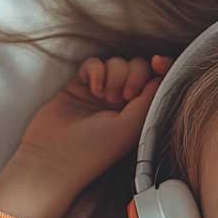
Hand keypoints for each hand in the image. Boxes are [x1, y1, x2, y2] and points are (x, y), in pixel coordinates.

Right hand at [15, 54, 175, 192]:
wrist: (56, 154)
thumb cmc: (97, 148)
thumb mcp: (133, 125)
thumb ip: (150, 97)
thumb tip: (162, 73)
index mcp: (141, 112)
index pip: (157, 80)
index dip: (161, 66)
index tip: (158, 63)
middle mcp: (124, 102)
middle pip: (138, 67)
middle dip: (133, 75)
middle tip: (122, 98)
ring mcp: (103, 91)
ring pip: (116, 63)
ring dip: (113, 76)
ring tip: (103, 98)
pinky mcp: (80, 84)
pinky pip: (94, 63)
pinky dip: (96, 71)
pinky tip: (92, 88)